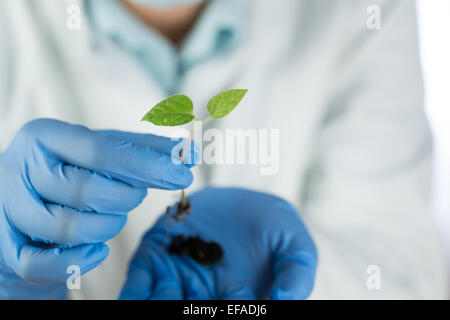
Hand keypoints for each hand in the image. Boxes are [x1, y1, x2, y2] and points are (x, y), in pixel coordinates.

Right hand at [0, 119, 193, 298]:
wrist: (23, 198)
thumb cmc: (71, 169)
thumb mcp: (102, 150)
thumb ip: (143, 149)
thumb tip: (189, 153)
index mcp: (45, 136)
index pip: (100, 150)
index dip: (146, 164)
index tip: (182, 173)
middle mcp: (21, 169)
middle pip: (86, 191)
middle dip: (127, 197)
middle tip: (137, 195)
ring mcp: (10, 209)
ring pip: (68, 228)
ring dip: (108, 226)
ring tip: (116, 216)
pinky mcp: (9, 246)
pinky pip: (43, 264)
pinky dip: (80, 260)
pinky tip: (100, 249)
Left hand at [120, 187, 316, 299]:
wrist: (241, 201)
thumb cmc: (273, 227)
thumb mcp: (295, 246)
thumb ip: (296, 275)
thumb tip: (286, 302)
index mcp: (237, 302)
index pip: (231, 315)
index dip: (230, 312)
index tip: (234, 298)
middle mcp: (202, 298)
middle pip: (189, 314)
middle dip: (185, 314)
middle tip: (190, 301)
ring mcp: (177, 281)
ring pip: (160, 305)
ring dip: (157, 307)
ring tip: (166, 294)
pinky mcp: (154, 260)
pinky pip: (137, 285)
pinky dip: (134, 295)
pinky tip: (138, 295)